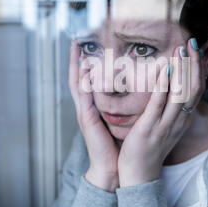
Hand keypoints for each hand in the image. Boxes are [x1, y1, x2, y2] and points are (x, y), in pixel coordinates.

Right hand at [69, 39, 118, 191]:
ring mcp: (84, 112)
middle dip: (76, 57)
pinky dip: (83, 82)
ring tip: (76, 46)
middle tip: (75, 39)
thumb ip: (121, 104)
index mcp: (94, 106)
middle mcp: (86, 106)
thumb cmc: (118, 144)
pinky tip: (86, 69)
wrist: (113, 167)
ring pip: (77, 83)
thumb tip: (132, 88)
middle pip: (78, 76)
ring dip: (76, 64)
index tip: (86, 44)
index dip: (85, 61)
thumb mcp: (120, 119)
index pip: (88, 78)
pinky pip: (84, 96)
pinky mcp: (86, 119)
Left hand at [117, 38, 205, 186]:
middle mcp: (179, 120)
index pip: (197, 89)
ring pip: (181, 94)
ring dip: (182, 70)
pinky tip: (165, 69)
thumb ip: (169, 105)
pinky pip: (159, 104)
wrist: (139, 173)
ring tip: (181, 49)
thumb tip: (170, 83)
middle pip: (193, 88)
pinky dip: (164, 85)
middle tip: (191, 42)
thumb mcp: (165, 124)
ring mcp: (166, 125)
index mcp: (182, 118)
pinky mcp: (150, 128)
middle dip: (193, 64)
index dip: (198, 68)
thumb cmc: (149, 146)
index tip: (195, 48)